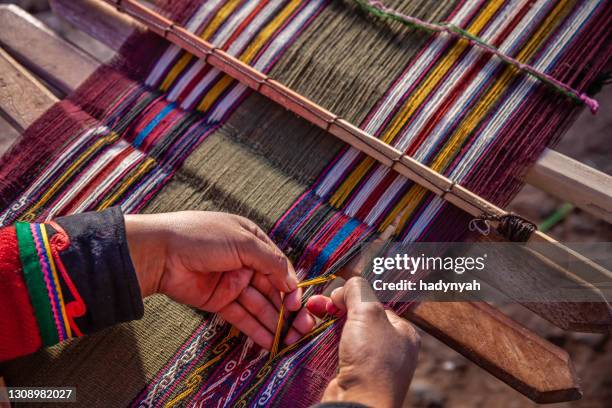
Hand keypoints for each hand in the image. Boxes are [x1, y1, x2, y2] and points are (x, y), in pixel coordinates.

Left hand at [124, 211, 315, 349]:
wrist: (159, 252)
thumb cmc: (201, 237)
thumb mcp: (243, 241)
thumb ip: (271, 262)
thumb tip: (293, 283)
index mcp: (253, 241)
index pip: (279, 266)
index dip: (290, 286)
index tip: (297, 305)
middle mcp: (245, 262)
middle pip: (272, 288)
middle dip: (286, 309)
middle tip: (300, 330)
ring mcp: (232, 282)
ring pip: (259, 305)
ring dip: (274, 323)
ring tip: (288, 342)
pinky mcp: (218, 301)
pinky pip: (242, 317)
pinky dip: (256, 329)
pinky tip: (270, 343)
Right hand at [307, 277, 419, 407]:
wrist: (359, 404)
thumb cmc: (371, 360)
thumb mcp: (367, 312)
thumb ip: (358, 291)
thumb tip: (346, 287)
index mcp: (403, 332)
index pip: (376, 304)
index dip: (353, 297)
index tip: (335, 297)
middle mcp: (391, 349)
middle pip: (359, 318)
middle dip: (336, 309)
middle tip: (317, 305)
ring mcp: (372, 365)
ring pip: (346, 335)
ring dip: (327, 324)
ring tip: (310, 319)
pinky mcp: (354, 377)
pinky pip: (338, 352)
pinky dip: (325, 343)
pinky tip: (313, 337)